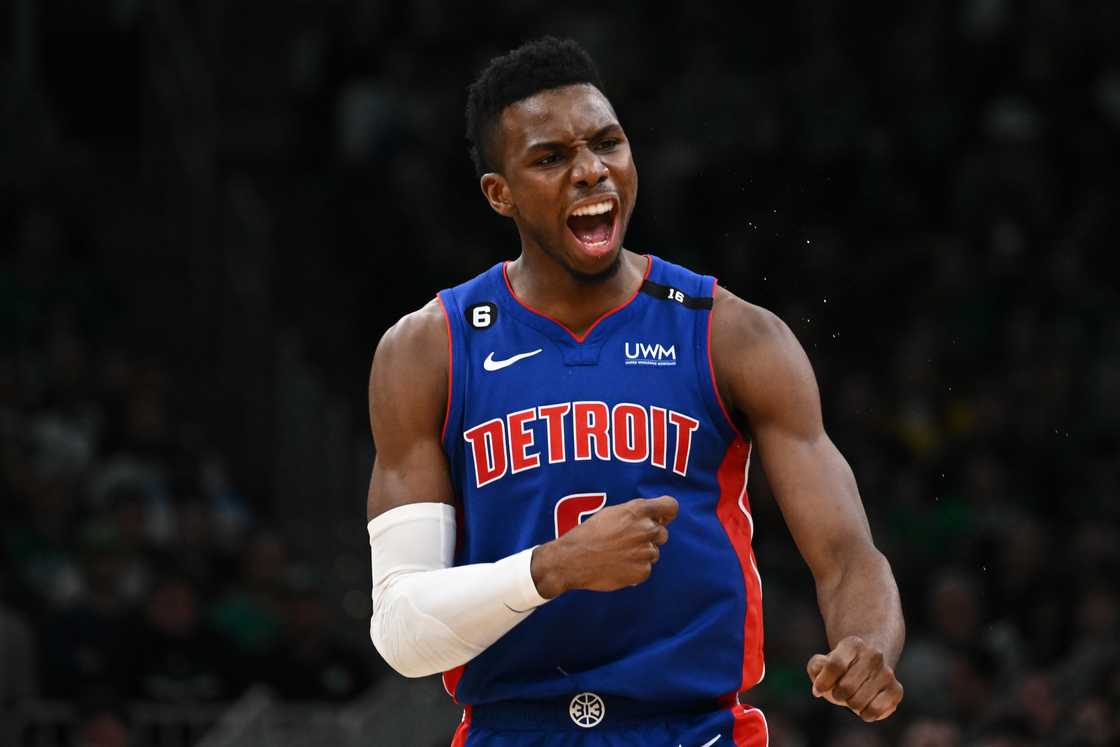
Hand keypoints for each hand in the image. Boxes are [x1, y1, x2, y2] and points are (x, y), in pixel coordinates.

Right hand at [531, 496, 678, 596]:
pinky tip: (617, 566)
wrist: (572, 560)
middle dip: (649, 537)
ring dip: (641, 554)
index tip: (662, 518)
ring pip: (654, 552)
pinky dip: (635, 569)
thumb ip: (635, 513)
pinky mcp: (643, 571)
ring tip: (618, 554)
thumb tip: (656, 518)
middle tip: (627, 541)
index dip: (666, 513)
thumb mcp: (611, 513)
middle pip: (662, 533)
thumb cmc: (589, 534)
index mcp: (638, 510)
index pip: (670, 507)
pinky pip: (646, 569)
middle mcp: (646, 529)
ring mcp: (646, 551)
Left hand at [807, 636, 902, 721]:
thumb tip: (819, 685)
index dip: (822, 682)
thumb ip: (816, 667)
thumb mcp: (824, 661)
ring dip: (850, 705)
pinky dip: (865, 714)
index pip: (835, 665)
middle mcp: (873, 655)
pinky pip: (874, 711)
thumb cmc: (842, 667)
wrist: (870, 666)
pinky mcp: (896, 690)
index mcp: (853, 644)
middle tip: (839, 692)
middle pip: (846, 687)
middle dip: (837, 695)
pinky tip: (865, 706)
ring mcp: (887, 673)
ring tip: (852, 697)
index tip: (817, 691)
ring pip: (858, 702)